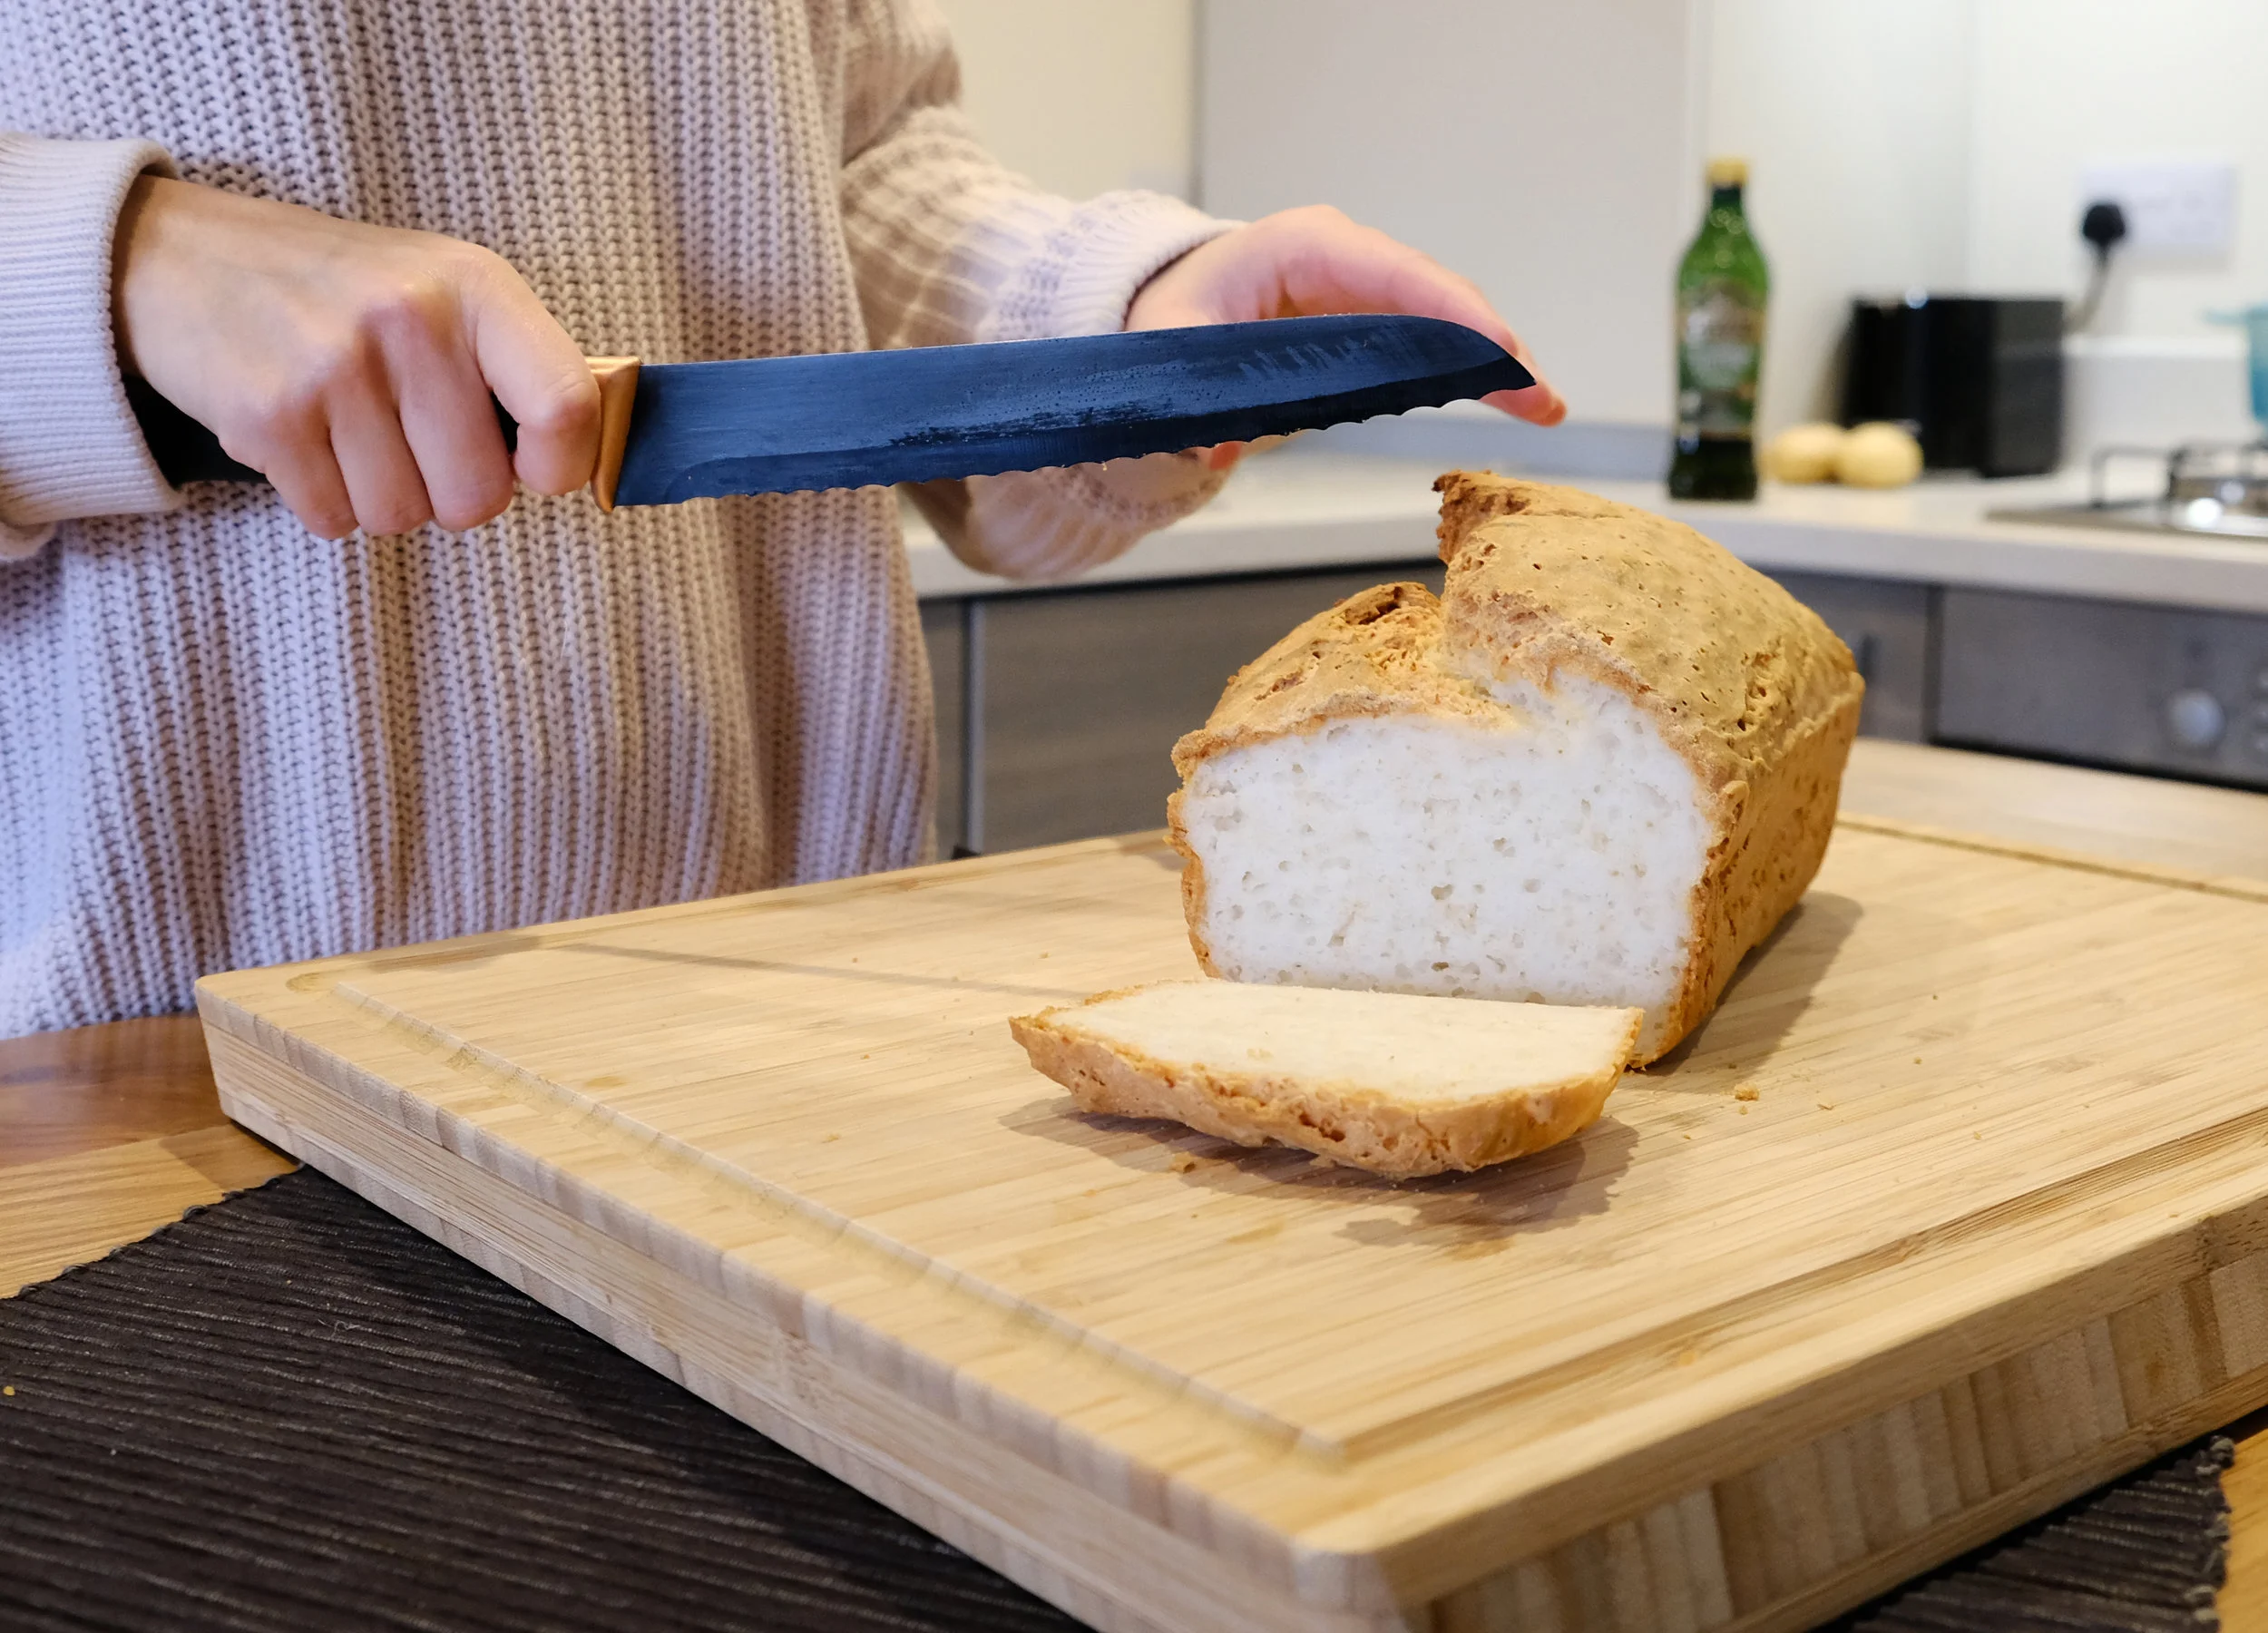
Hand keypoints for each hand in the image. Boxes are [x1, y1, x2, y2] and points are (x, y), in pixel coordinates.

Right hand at [111, 176, 598, 537]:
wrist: (183, 258)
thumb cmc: (343, 293)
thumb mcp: (446, 292)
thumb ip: (517, 369)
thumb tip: (583, 465)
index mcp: (475, 288)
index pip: (568, 409)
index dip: (560, 465)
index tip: (530, 466)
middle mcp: (410, 320)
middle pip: (478, 496)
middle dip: (448, 490)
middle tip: (409, 438)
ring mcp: (333, 366)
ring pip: (402, 517)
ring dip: (379, 495)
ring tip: (347, 429)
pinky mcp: (267, 414)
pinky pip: (333, 519)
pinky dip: (322, 498)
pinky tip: (302, 436)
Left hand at [1124, 205, 1565, 469]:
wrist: (1172, 310)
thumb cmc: (1175, 317)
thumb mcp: (1167, 348)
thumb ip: (1190, 394)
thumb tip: (1218, 444)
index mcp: (1303, 246)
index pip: (1391, 272)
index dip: (1448, 311)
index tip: (1496, 349)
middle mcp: (1348, 257)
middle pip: (1434, 296)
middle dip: (1489, 345)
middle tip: (1537, 397)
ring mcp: (1368, 287)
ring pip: (1446, 320)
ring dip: (1494, 364)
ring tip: (1543, 407)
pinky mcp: (1376, 321)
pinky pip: (1434, 343)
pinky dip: (1472, 373)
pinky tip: (1515, 401)